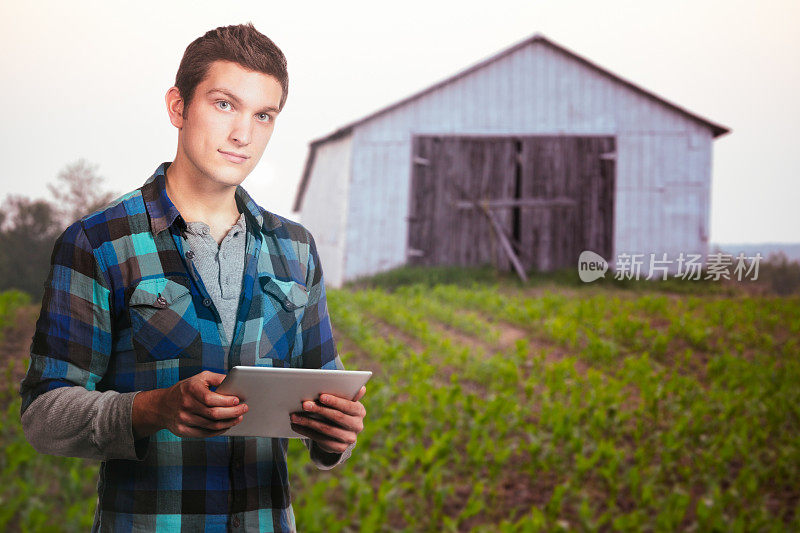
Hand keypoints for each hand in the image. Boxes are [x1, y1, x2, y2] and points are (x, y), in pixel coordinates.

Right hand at [133, 370, 247, 438]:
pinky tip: (227, 425)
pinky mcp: (183, 431)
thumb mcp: (199, 378)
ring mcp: (184, 420)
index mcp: (190, 390)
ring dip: (228, 423)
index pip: (211, 399)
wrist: (162, 405)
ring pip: (211, 425)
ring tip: (239, 418)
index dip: (226, 401)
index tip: (238, 400)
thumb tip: (234, 382)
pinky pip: (205, 434)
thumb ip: (217, 378)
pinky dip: (219, 431)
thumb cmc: (186, 389)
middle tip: (244, 409)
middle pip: (213, 414)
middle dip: (232, 413)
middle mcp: (186, 405)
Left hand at [290, 385, 366, 453]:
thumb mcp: (343, 400)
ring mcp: (349, 438)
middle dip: (319, 410)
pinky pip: (321, 440)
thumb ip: (348, 393)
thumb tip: (362, 389)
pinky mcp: (339, 448)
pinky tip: (296, 426)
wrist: (340, 431)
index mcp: (360, 411)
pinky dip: (307, 432)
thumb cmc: (339, 408)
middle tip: (304, 404)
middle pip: (337, 417)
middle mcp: (357, 426)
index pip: (348, 405)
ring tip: (295, 416)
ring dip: (309, 422)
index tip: (321, 396)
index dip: (335, 401)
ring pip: (327, 429)